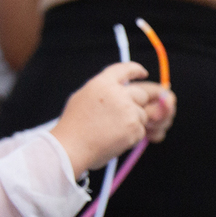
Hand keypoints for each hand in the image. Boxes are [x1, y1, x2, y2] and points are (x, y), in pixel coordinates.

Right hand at [50, 62, 174, 177]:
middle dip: (137, 104)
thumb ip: (103, 91)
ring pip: (142, 114)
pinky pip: (141, 130)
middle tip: (124, 117)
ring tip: (112, 131)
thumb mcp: (83, 97)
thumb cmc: (74, 126)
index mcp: (103, 83)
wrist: (72, 147)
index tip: (143, 73)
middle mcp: (118, 93)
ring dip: (133, 123)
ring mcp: (128, 110)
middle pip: (141, 94)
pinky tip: (115, 139)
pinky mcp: (134, 128)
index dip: (136, 70)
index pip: (125, 69)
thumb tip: (120, 90)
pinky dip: (132, 136)